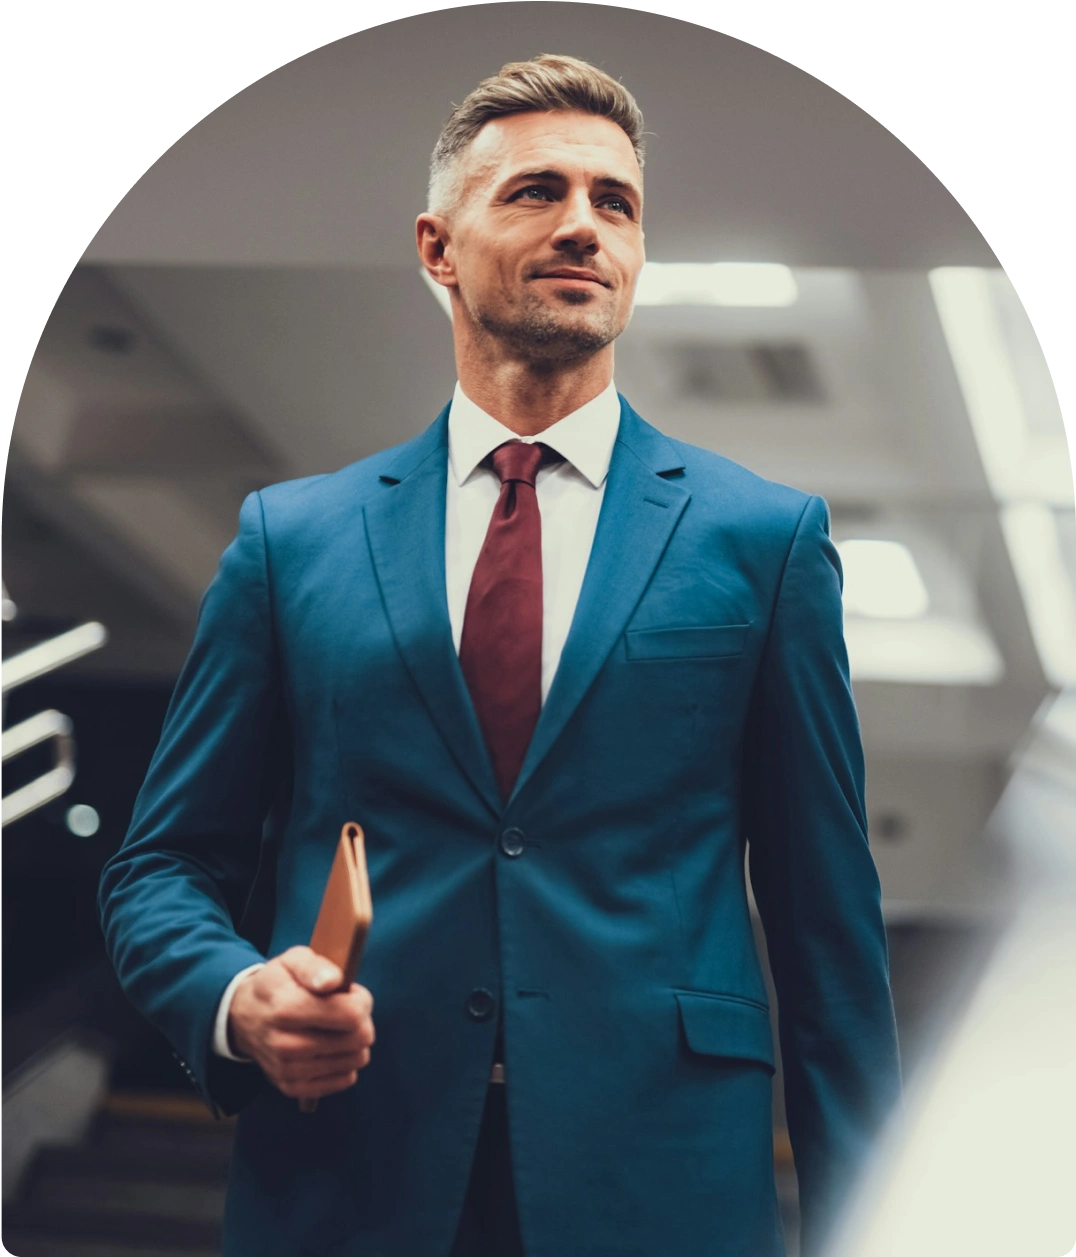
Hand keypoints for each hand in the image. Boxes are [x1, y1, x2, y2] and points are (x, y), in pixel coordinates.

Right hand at [227, 946, 374, 1099]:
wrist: (245, 1018)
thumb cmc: (277, 984)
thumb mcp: (292, 960)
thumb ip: (315, 966)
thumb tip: (333, 981)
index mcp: (287, 1009)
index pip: (351, 1015)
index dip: (361, 1001)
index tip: (352, 994)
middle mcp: (286, 1045)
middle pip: (358, 1040)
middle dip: (361, 1021)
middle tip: (346, 1010)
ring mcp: (289, 1071)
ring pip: (355, 1060)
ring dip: (354, 1042)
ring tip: (336, 1027)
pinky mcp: (294, 1088)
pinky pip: (344, 1079)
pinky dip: (345, 1062)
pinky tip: (331, 1046)